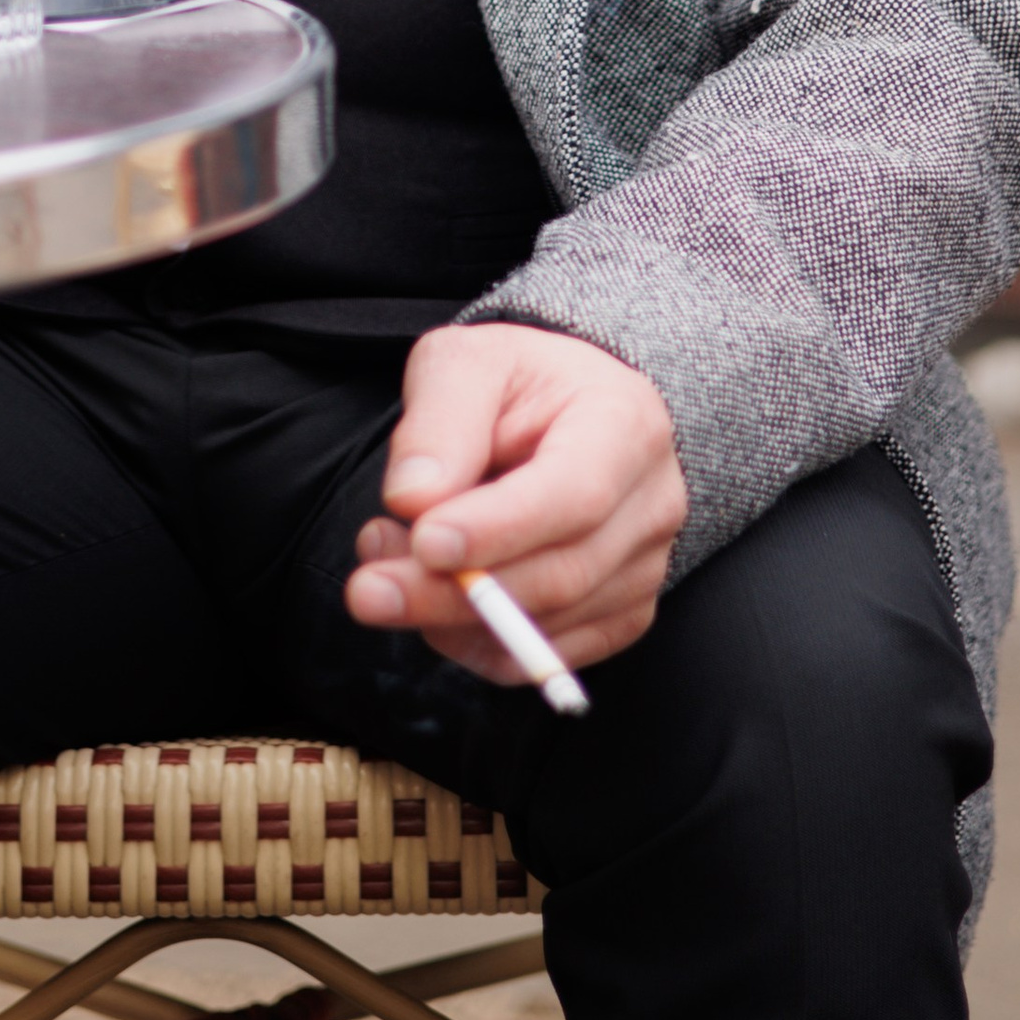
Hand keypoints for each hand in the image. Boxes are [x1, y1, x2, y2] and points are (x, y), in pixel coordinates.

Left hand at [344, 322, 687, 680]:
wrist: (568, 411)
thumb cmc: (516, 381)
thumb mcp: (467, 363)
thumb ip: (439, 423)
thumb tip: (413, 501)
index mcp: (625, 424)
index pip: (575, 494)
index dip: (499, 529)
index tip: (425, 543)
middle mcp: (652, 504)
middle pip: (560, 575)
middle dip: (453, 594)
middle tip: (368, 590)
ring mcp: (645, 568)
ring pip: (548, 625)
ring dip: (451, 615)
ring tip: (386, 566)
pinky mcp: (621, 614)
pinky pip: (546, 656)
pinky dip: (478, 645)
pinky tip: (433, 600)